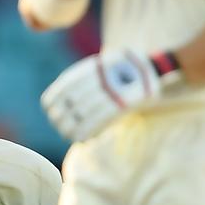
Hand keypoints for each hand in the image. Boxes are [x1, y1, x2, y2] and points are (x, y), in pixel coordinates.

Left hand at [41, 48, 164, 141]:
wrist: (155, 73)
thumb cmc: (123, 72)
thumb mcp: (102, 66)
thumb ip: (83, 77)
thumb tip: (58, 100)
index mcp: (93, 66)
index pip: (65, 85)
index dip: (53, 98)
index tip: (48, 108)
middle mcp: (101, 77)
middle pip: (71, 102)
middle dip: (60, 116)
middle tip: (58, 125)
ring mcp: (113, 90)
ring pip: (84, 114)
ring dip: (71, 127)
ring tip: (67, 134)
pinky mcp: (125, 104)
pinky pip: (100, 121)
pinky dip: (88, 130)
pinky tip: (82, 138)